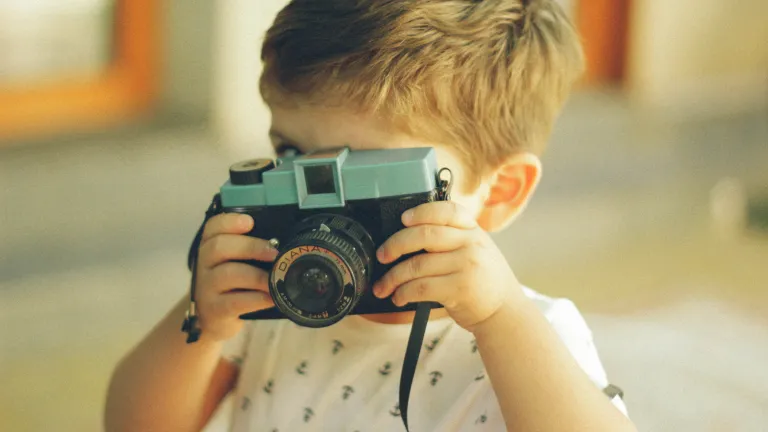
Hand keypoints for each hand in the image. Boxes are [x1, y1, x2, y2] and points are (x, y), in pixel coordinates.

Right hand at [193, 213, 276, 341]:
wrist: (214, 320)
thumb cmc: (232, 287)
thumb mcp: (236, 264)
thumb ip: (251, 251)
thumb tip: (282, 244)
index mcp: (210, 247)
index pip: (212, 227)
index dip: (230, 222)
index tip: (250, 222)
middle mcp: (204, 265)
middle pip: (219, 247)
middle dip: (251, 247)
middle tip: (274, 254)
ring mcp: (206, 288)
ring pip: (227, 274)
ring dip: (257, 276)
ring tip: (275, 279)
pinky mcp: (214, 310)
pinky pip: (235, 301)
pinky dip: (257, 298)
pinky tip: (270, 298)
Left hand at [372, 201, 522, 330]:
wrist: (504, 310)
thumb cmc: (482, 279)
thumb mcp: (476, 248)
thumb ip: (451, 237)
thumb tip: (407, 234)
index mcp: (473, 230)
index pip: (446, 210)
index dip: (421, 212)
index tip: (402, 219)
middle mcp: (471, 244)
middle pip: (424, 235)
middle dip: (395, 245)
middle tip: (382, 256)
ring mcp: (466, 265)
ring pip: (417, 265)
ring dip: (393, 277)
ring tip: (383, 286)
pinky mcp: (460, 289)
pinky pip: (421, 287)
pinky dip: (403, 293)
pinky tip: (399, 297)